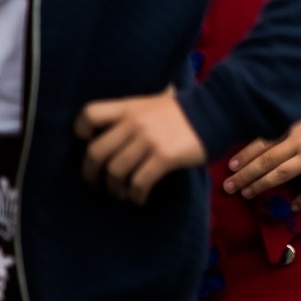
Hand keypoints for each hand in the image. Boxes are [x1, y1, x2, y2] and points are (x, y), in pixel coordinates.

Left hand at [74, 88, 206, 204]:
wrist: (219, 110)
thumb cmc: (187, 110)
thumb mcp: (156, 102)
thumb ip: (137, 111)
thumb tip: (122, 120)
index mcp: (129, 107)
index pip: (89, 114)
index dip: (81, 131)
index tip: (87, 142)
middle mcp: (134, 123)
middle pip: (95, 152)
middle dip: (91, 174)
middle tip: (97, 184)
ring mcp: (148, 140)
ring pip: (115, 172)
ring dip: (115, 189)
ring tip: (122, 195)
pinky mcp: (163, 157)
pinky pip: (139, 182)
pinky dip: (136, 195)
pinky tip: (140, 198)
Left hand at [223, 104, 300, 208]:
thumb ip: (293, 124)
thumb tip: (273, 134)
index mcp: (294, 126)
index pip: (263, 141)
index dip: (245, 154)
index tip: (230, 166)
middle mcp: (300, 142)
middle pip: (266, 160)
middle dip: (246, 174)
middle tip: (229, 186)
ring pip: (281, 174)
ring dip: (262, 185)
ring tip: (247, 195)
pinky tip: (292, 207)